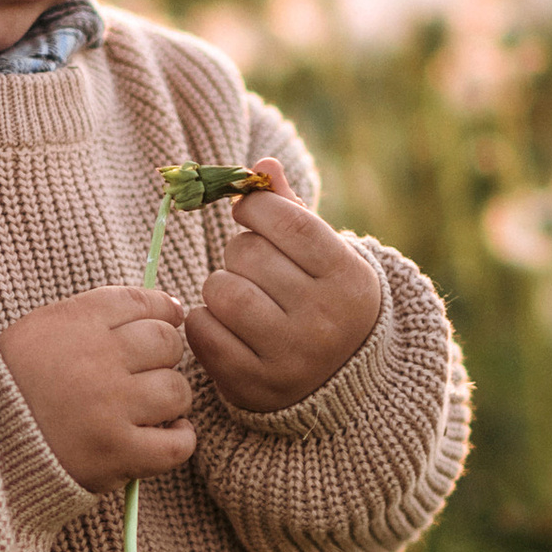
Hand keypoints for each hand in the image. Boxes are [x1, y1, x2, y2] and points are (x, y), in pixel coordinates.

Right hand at [0, 285, 195, 495]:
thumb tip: (173, 307)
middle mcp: (96, 358)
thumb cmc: (10, 386)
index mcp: (74, 321)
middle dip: (162, 358)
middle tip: (143, 374)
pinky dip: (177, 439)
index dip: (162, 313)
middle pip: (167, 343)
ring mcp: (109, 407)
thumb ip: (95, 315)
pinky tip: (160, 436)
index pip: (144, 302)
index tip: (162, 325)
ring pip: (177, 391)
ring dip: (169, 401)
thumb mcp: (39, 331)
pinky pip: (178, 443)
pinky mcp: (116, 453)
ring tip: (146, 410)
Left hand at [185, 167, 381, 413]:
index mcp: (348, 280)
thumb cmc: (324, 298)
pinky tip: (225, 323)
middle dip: (239, 250)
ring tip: (237, 292)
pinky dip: (204, 320)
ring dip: (219, 284)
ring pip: (222, 292)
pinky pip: (203, 332)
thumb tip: (262, 165)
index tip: (249, 211)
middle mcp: (325, 321)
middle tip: (250, 264)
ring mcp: (291, 358)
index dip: (256, 206)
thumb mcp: (324, 254)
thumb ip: (291, 208)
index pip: (288, 221)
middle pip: (248, 255)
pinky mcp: (255, 386)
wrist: (342, 380)